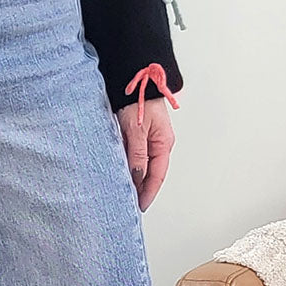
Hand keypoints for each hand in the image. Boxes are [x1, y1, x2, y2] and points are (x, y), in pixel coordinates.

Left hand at [116, 97, 175, 211]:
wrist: (133, 79)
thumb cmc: (138, 100)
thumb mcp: (136, 130)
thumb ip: (137, 154)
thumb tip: (137, 177)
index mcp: (163, 143)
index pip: (157, 175)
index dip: (148, 192)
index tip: (140, 206)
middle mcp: (158, 144)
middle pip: (151, 173)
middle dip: (142, 190)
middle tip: (130, 205)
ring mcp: (149, 140)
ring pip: (143, 166)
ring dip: (135, 180)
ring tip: (125, 194)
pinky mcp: (139, 136)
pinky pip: (135, 157)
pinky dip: (130, 168)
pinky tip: (122, 175)